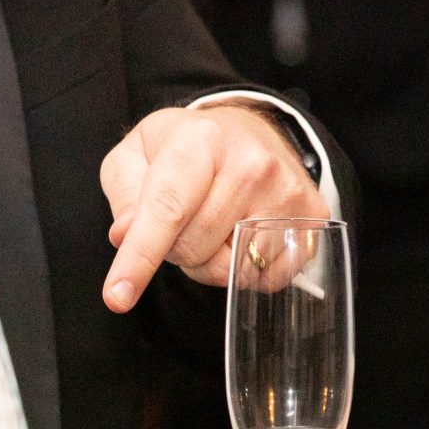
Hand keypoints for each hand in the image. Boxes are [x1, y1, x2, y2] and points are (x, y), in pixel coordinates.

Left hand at [97, 104, 322, 311]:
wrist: (247, 131)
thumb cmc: (184, 147)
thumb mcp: (137, 155)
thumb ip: (124, 194)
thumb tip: (125, 236)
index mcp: (201, 139)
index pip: (167, 208)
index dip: (139, 256)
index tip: (117, 297)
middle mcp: (252, 163)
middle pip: (194, 247)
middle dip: (176, 249)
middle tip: (183, 221)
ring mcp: (287, 192)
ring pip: (229, 269)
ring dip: (209, 263)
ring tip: (213, 227)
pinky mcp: (312, 218)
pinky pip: (266, 278)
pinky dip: (244, 271)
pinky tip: (241, 238)